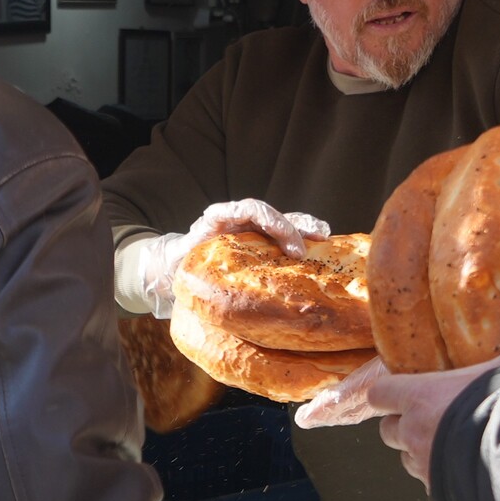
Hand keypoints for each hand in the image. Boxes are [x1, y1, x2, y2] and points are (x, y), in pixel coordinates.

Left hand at [119, 200, 330, 315]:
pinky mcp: (258, 240)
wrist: (174, 266)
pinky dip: (299, 241)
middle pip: (272, 214)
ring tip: (325, 239)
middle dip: (296, 226)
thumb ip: (188, 268)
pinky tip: (318, 250)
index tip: (292, 248)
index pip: (251, 209)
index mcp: (218, 218)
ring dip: (304, 229)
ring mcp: (248, 228)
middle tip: (317, 241)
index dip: (275, 223)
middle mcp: (237, 218)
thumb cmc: (178, 266)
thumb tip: (196, 291)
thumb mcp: (180, 264)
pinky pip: (281, 236)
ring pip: (281, 221)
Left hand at [297, 309, 499, 480]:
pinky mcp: (439, 494)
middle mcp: (413, 433)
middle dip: (403, 426)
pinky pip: (432, 485)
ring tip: (451, 446)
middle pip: (388, 431)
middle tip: (429, 419)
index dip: (387, 393)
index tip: (399, 392)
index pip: (378, 394)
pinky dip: (443, 479)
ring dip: (422, 453)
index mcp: (420, 398)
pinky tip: (467, 472)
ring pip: (408, 460)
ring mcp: (424, 467)